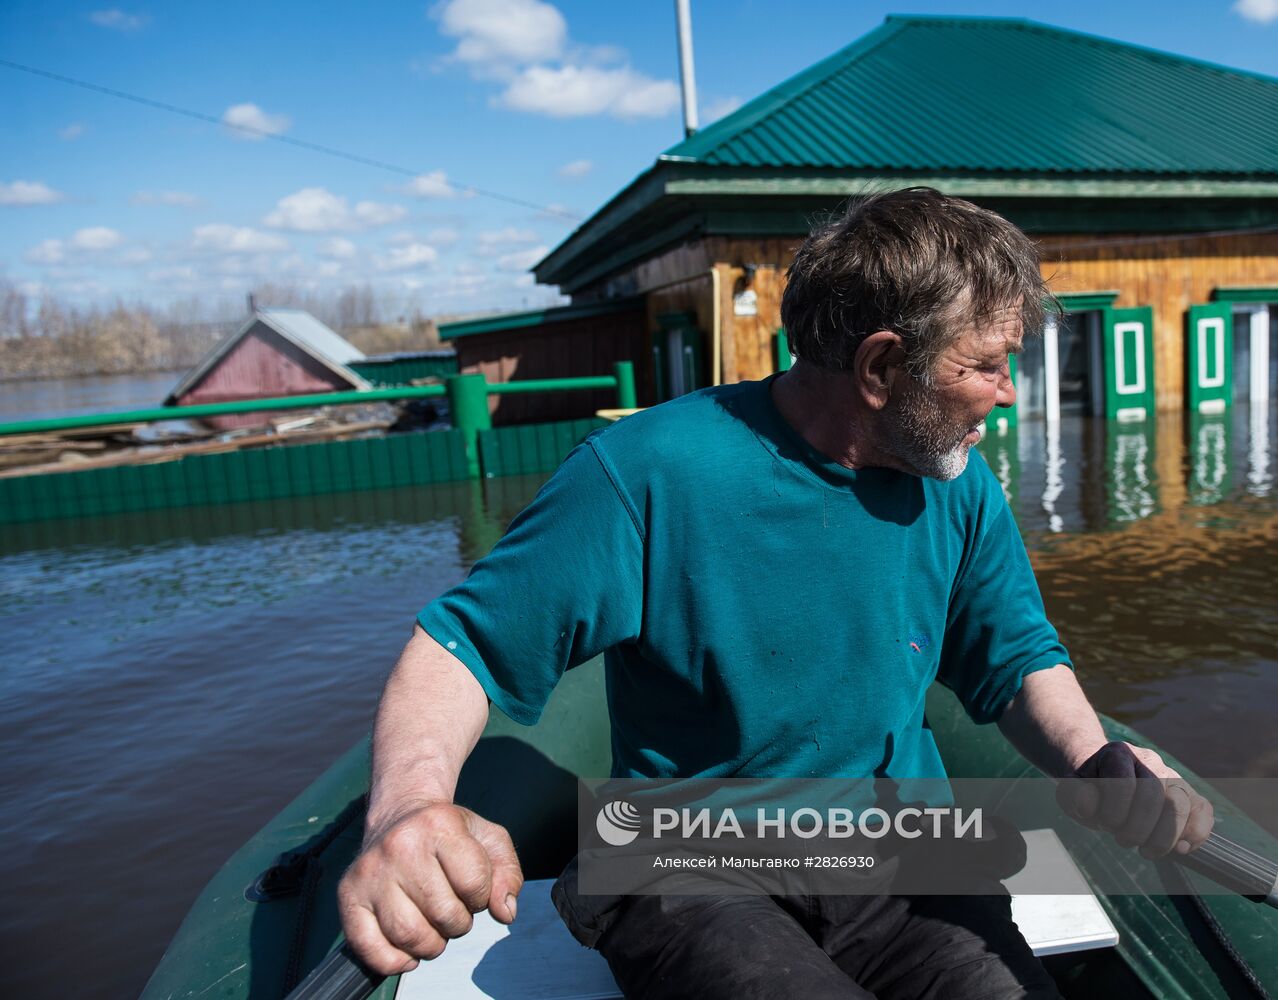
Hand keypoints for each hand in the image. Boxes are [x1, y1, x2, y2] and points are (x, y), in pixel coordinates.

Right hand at [338, 803, 522, 974]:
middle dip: (458, 923)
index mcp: (439, 824)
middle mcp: (400, 845)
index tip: (471, 887)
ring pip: (410, 936)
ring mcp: (371, 871)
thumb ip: (507, 875)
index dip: (481, 895)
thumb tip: (505, 912)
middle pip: (444, 915)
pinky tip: (407, 950)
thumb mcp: (488, 840)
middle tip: (451, 908)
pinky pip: (371, 949)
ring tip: (431, 926)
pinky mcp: (348, 894)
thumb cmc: (448, 833)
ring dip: (431, 944)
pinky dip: (394, 961)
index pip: (474, 884)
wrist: (401, 815)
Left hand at [1056, 741, 1213, 858]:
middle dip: (1138, 828)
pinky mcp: (1189, 795)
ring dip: (1164, 836)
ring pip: (1180, 804)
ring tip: (1147, 851)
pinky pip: (1203, 811)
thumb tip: (1089, 803)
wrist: (1105, 784)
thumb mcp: (1071, 792)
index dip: (1114, 811)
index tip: (1105, 825)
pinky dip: (1196, 834)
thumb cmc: (1089, 790)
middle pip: (1155, 794)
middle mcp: (1150, 760)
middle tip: (1124, 841)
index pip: (1123, 782)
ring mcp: (1173, 777)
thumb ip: (1074, 795)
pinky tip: (1180, 849)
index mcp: (1118, 753)